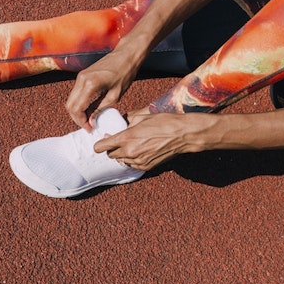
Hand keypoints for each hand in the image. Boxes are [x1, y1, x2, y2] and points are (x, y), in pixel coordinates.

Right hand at [65, 49, 140, 129]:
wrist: (126, 55)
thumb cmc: (125, 73)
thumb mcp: (114, 96)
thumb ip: (99, 109)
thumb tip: (91, 122)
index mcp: (90, 85)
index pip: (77, 109)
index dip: (82, 122)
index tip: (90, 128)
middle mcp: (81, 79)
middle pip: (70, 105)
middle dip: (77, 118)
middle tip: (88, 126)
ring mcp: (80, 76)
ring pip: (71, 100)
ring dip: (77, 111)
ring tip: (89, 119)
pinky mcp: (82, 75)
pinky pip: (75, 93)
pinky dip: (79, 103)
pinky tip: (88, 109)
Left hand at [93, 111, 211, 170]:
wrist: (183, 134)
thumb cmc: (164, 122)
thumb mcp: (142, 116)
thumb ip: (127, 121)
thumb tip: (120, 122)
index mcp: (125, 138)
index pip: (101, 147)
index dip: (100, 143)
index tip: (104, 140)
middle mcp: (129, 152)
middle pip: (110, 155)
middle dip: (112, 148)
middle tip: (119, 141)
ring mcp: (138, 161)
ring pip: (121, 161)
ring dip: (123, 154)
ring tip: (132, 145)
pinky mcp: (146, 166)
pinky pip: (132, 165)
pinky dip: (133, 159)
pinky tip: (140, 151)